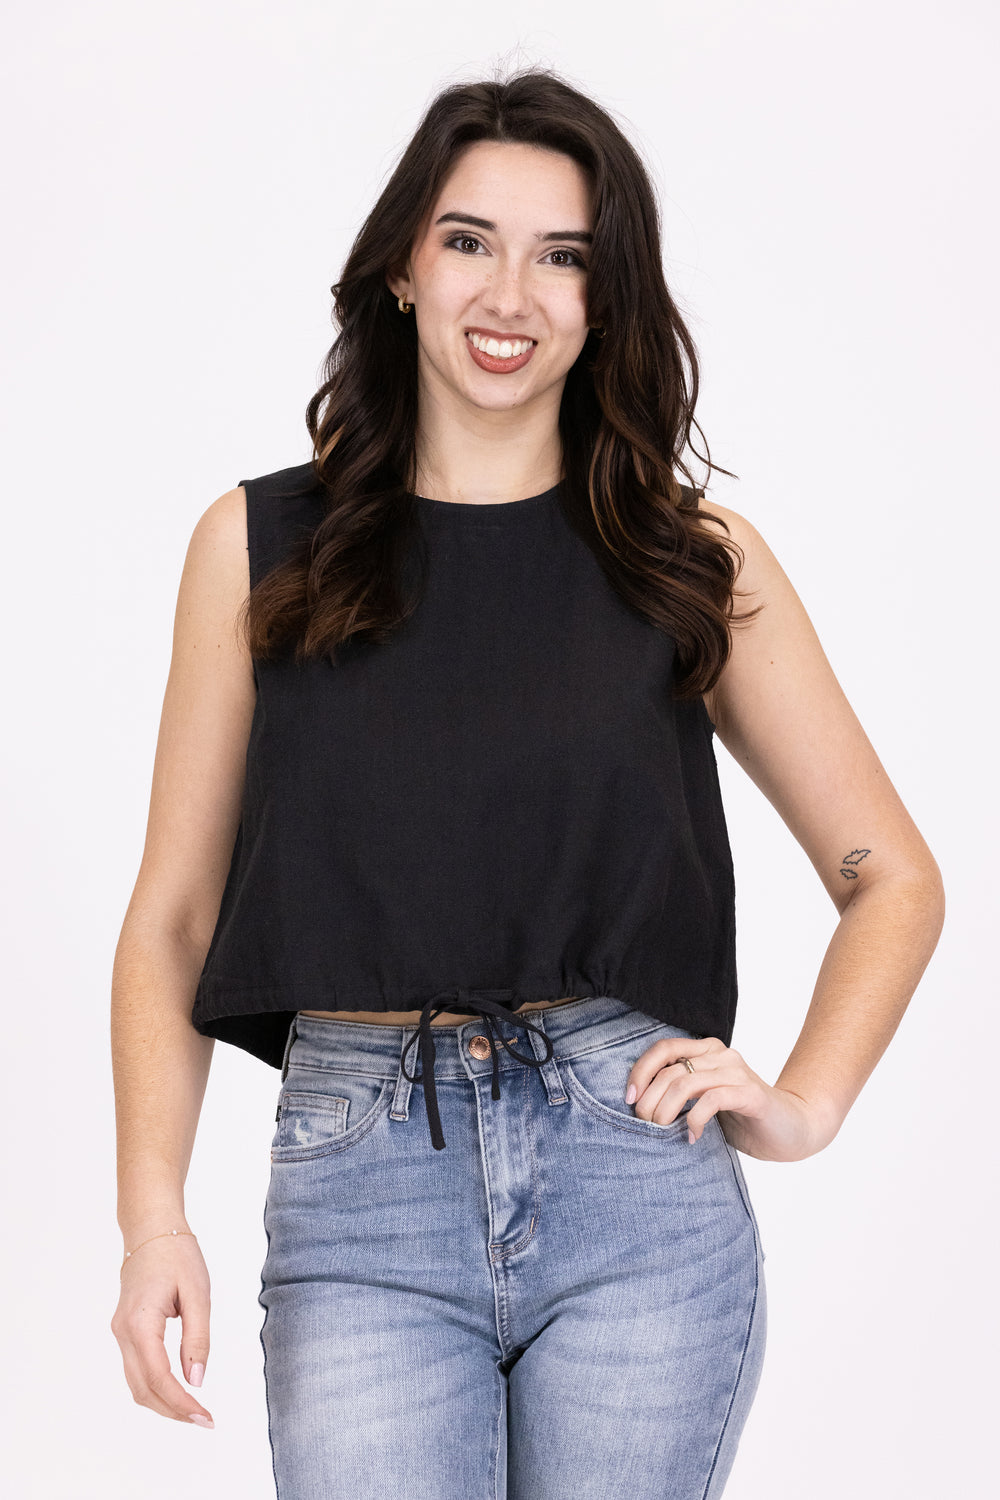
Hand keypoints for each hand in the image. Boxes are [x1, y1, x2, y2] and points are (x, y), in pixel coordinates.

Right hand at [110, 1232, 214, 1427]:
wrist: (151, 1229)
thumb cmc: (177, 1254)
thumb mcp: (197, 1293)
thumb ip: (197, 1338)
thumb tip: (197, 1381)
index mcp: (139, 1323)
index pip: (159, 1377)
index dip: (181, 1402)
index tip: (205, 1417)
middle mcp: (123, 1333)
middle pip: (143, 1389)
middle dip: (173, 1411)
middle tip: (205, 1420)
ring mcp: (120, 1332)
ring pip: (137, 1384)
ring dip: (163, 1403)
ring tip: (194, 1411)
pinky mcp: (125, 1330)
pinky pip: (137, 1369)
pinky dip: (156, 1387)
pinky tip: (178, 1390)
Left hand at [626, 1035, 836, 1161]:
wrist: (790, 1130)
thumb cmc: (741, 1118)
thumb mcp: (704, 1101)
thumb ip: (680, 1093)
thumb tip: (637, 1102)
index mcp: (708, 1050)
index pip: (663, 1048)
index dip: (640, 1071)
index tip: (628, 1098)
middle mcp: (721, 1055)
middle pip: (669, 1070)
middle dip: (648, 1101)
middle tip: (644, 1125)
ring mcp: (737, 1072)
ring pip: (685, 1084)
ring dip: (665, 1111)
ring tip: (662, 1132)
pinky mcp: (750, 1094)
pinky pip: (712, 1100)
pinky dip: (695, 1120)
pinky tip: (692, 1137)